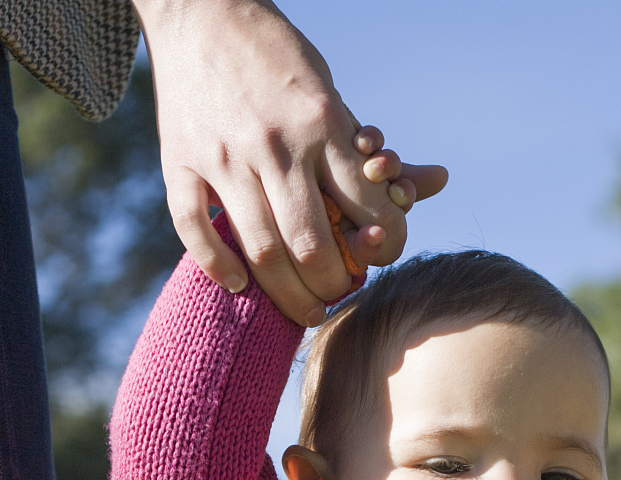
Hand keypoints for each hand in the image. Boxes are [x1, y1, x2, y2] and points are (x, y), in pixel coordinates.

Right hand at [134, 0, 447, 322]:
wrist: (202, 13)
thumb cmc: (279, 63)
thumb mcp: (332, 98)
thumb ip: (371, 153)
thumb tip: (439, 182)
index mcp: (321, 124)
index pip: (365, 211)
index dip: (379, 250)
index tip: (376, 259)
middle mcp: (275, 144)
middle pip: (311, 246)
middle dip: (332, 286)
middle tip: (336, 295)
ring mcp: (224, 157)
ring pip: (261, 252)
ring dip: (287, 296)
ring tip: (304, 309)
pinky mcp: (181, 164)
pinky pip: (198, 233)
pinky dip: (221, 268)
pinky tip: (242, 284)